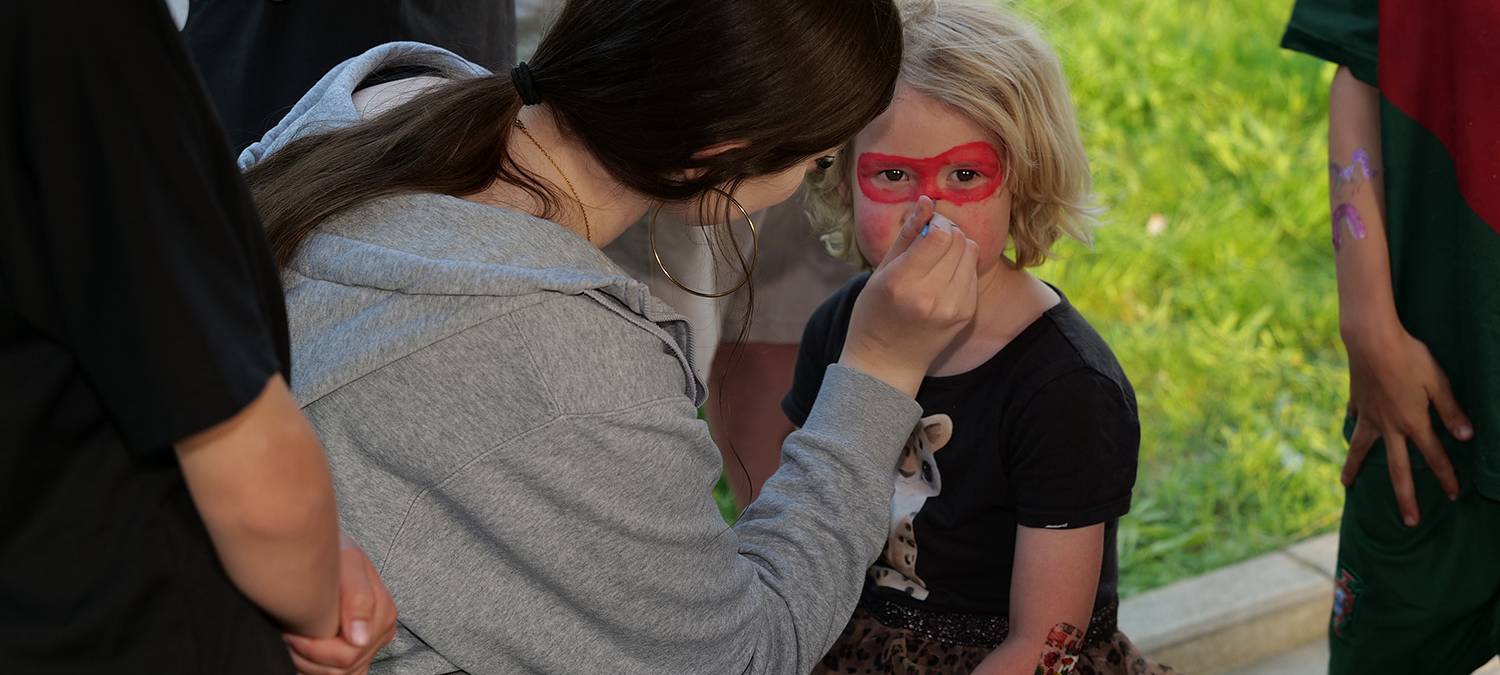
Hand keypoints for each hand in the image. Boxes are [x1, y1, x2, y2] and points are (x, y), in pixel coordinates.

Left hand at [284, 534, 397, 674]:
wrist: (327, 549)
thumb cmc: (335, 552)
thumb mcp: (349, 562)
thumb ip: (359, 597)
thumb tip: (359, 638)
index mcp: (383, 616)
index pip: (349, 653)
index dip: (313, 646)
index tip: (292, 628)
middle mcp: (380, 634)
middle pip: (343, 668)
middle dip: (308, 655)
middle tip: (288, 633)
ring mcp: (369, 645)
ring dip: (309, 663)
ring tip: (293, 638)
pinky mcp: (356, 651)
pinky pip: (339, 674)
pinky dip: (318, 667)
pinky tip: (304, 650)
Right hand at [840, 196, 978, 395]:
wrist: (886, 363)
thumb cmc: (874, 314)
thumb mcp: (880, 273)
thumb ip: (906, 236)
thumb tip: (926, 202)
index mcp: (902, 283)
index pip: (939, 236)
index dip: (936, 223)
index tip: (927, 226)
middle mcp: (930, 296)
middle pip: (957, 241)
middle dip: (947, 232)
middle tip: (932, 238)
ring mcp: (951, 308)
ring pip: (970, 253)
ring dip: (957, 247)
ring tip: (937, 259)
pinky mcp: (965, 315)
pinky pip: (973, 274)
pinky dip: (961, 268)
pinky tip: (943, 278)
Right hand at [1342, 322, 1472, 526]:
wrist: (1370, 340)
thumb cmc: (1409, 357)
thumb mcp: (1438, 381)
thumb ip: (1451, 410)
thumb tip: (1466, 436)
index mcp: (1413, 422)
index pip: (1434, 457)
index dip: (1446, 477)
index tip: (1454, 495)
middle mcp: (1389, 426)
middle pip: (1397, 469)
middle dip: (1405, 497)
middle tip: (1409, 521)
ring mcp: (1369, 416)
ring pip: (1362, 450)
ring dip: (1355, 468)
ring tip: (1347, 483)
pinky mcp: (1357, 403)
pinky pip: (1355, 421)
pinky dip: (1353, 429)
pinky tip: (1350, 432)